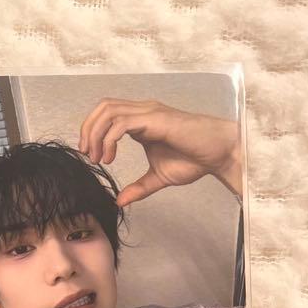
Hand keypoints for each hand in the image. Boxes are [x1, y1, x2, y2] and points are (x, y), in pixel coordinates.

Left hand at [78, 99, 241, 204]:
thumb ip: (138, 187)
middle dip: (88, 130)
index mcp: (140, 121)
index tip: (90, 156)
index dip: (92, 131)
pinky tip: (110, 157)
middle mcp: (143, 111)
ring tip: (97, 158)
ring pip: (109, 111)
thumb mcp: (158, 178)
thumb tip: (119, 201)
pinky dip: (109, 140)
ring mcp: (149, 112)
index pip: (107, 114)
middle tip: (88, 156)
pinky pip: (122, 123)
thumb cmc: (194, 160)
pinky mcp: (155, 119)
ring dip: (96, 134)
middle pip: (103, 107)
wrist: (219, 154)